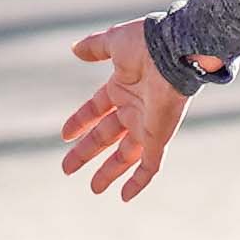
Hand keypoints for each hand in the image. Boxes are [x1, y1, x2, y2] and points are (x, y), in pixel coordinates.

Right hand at [58, 18, 191, 198]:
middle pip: (106, 136)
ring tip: (94, 189)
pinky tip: (124, 197)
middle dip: (87, 152)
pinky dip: (138, 181)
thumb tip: (75, 49)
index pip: (97, 109)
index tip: (65, 135)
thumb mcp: (114, 42)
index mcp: (122, 87)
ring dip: (109, 172)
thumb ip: (95, 47)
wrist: (174, 51)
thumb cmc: (146, 43)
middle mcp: (133, 108)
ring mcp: (146, 124)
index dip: (80, 121)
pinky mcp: (158, 137)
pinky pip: (149, 166)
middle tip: (67, 168)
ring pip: (126, 155)